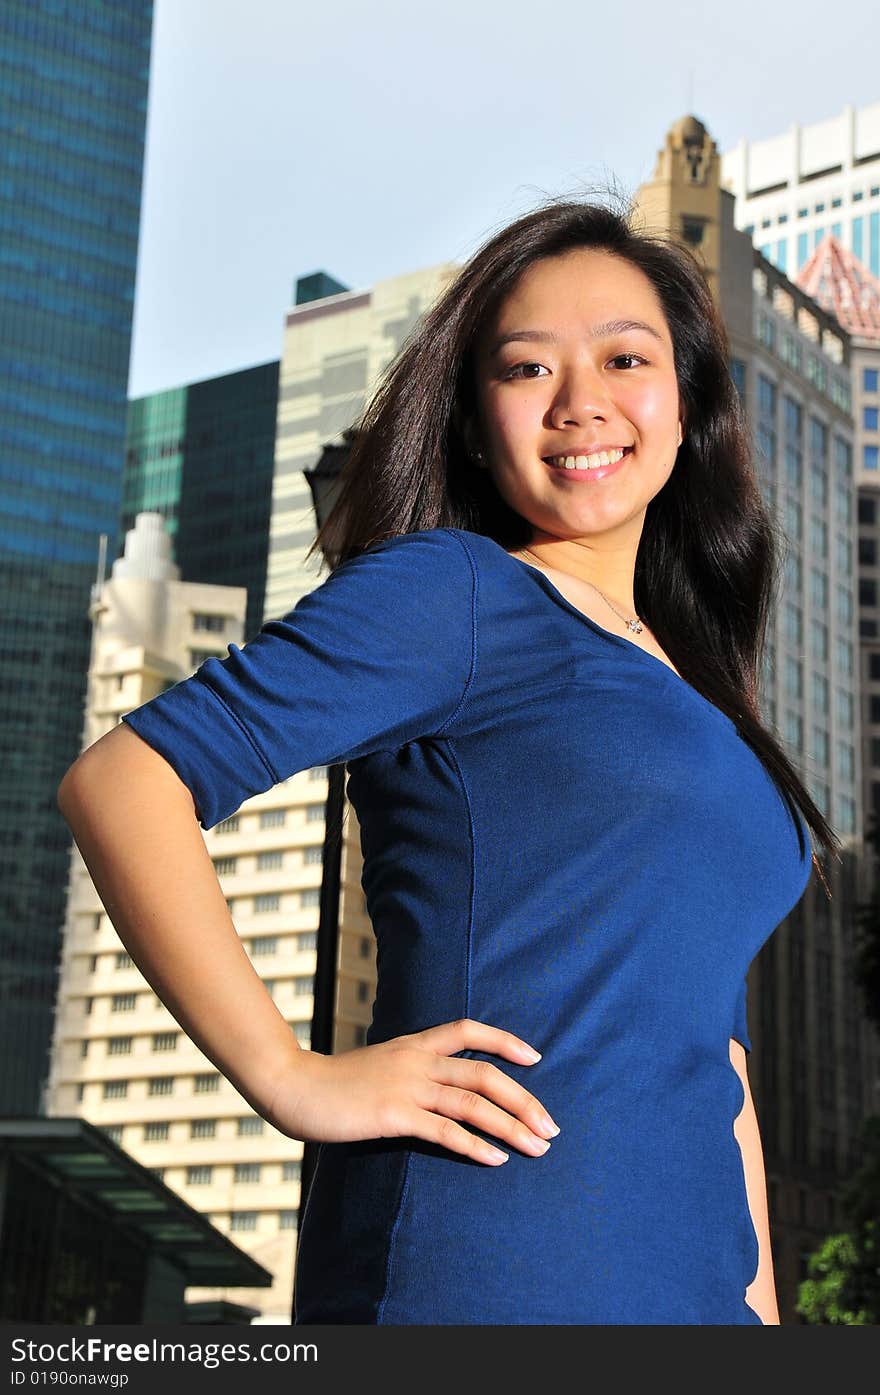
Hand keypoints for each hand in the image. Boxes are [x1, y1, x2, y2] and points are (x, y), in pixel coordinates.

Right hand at [265, 1018, 559, 1164]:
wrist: (294, 1086)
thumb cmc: (335, 1084)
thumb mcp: (379, 1065)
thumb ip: (409, 1071)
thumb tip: (437, 1088)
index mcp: (413, 1043)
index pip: (468, 1030)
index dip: (505, 1041)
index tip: (535, 1058)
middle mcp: (416, 1060)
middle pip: (484, 1074)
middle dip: (524, 1100)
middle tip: (551, 1126)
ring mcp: (406, 1086)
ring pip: (473, 1103)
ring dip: (512, 1126)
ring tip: (537, 1146)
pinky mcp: (394, 1114)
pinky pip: (445, 1131)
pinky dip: (475, 1145)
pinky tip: (496, 1159)